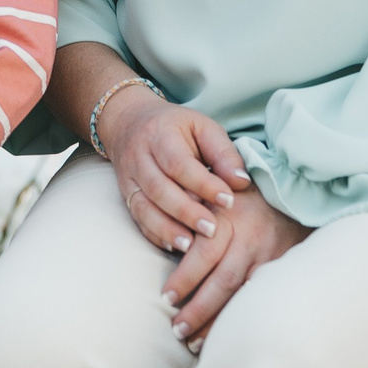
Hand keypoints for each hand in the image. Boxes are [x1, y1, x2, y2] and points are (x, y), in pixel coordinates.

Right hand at [102, 90, 252, 255]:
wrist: (129, 122)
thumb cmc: (175, 127)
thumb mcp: (202, 128)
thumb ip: (223, 154)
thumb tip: (241, 182)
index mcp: (159, 135)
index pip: (178, 163)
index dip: (203, 184)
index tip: (228, 200)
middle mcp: (138, 157)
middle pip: (159, 189)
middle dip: (186, 212)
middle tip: (212, 229)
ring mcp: (128, 178)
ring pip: (144, 207)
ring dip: (167, 229)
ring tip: (191, 245)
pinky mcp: (125, 194)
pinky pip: (137, 218)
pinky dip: (154, 234)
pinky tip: (173, 246)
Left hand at [161, 187, 308, 349]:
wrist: (295, 190)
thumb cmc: (242, 193)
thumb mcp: (216, 189)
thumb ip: (194, 207)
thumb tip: (164, 232)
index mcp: (229, 217)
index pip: (204, 252)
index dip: (185, 278)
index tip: (166, 298)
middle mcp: (250, 238)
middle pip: (222, 280)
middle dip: (198, 309)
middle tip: (176, 329)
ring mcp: (270, 255)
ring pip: (242, 294)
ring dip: (218, 321)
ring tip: (193, 342)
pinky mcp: (283, 268)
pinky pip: (260, 297)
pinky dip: (242, 317)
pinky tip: (227, 334)